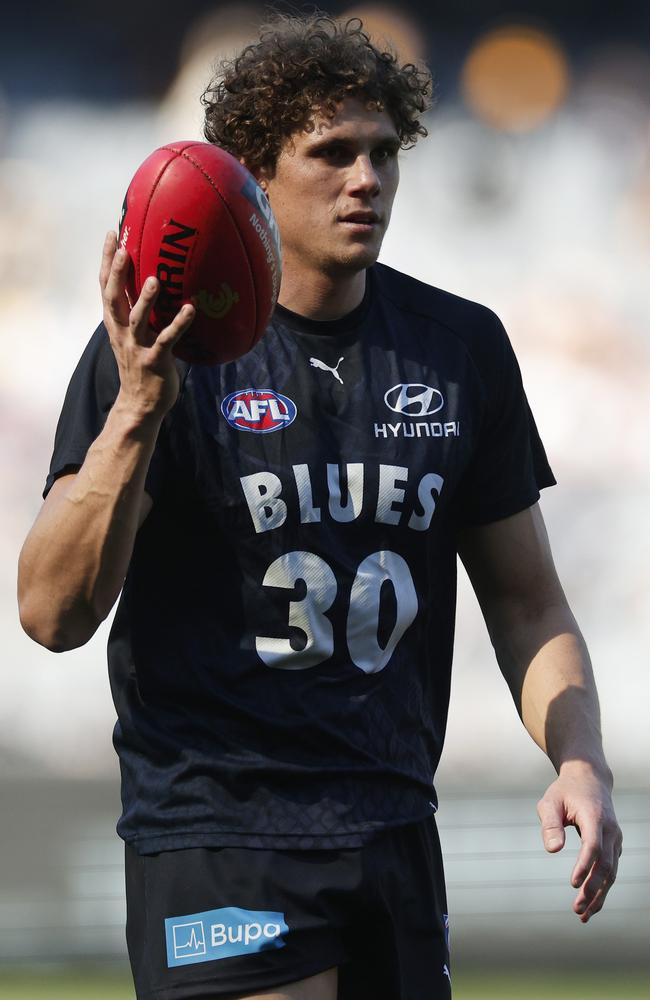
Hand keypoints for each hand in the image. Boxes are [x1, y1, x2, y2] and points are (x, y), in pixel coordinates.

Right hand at [100, 231, 194, 420]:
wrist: (140, 405)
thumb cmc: (141, 366)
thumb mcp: (134, 336)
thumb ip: (139, 312)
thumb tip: (154, 284)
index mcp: (115, 323)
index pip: (106, 286)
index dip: (108, 260)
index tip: (113, 233)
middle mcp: (122, 332)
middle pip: (114, 297)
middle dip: (118, 273)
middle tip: (125, 249)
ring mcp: (136, 347)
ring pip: (138, 319)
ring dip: (146, 299)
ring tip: (156, 280)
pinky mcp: (154, 361)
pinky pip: (166, 340)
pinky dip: (179, 324)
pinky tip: (191, 310)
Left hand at [537, 763, 622, 921]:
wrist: (590, 778)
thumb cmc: (565, 790)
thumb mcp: (550, 801)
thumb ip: (550, 824)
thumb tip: (553, 851)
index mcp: (595, 816)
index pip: (593, 846)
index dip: (585, 866)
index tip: (573, 884)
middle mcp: (610, 830)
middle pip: (605, 865)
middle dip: (593, 889)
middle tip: (577, 909)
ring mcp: (615, 839)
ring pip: (611, 872)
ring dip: (598, 895)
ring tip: (582, 915)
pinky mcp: (614, 846)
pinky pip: (610, 870)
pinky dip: (602, 889)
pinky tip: (590, 905)